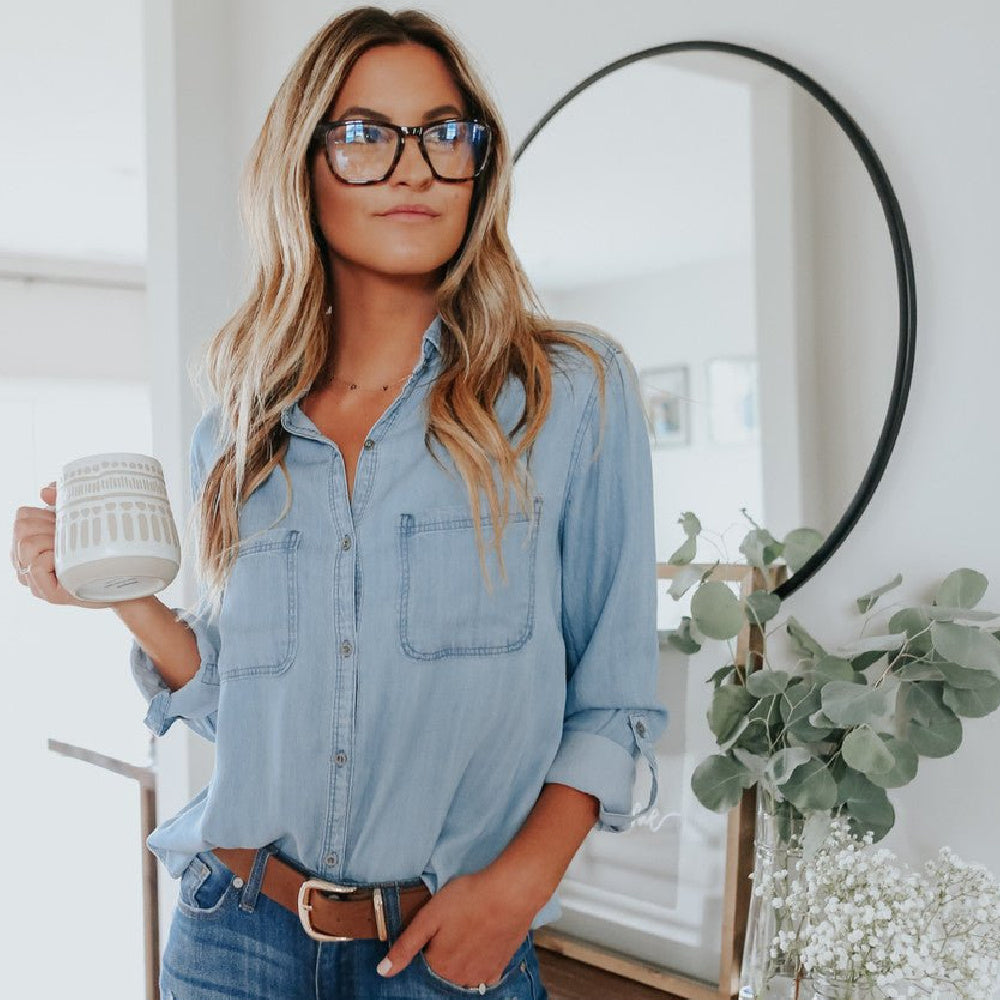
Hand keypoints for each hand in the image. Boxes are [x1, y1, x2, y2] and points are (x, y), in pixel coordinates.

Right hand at [10, 482, 117, 608]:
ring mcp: (35, 581)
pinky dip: (55, 559)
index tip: (67, 525)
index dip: (47, 514)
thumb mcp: (82, 518)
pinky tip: (70, 564)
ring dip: (55, 542)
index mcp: (28, 543)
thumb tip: (44, 491)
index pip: (22, 516)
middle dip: (52, 528)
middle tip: (72, 540)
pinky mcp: (49, 594)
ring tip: (73, 552)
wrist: (129, 576)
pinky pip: (37, 565)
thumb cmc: (101, 547)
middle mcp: (25, 562)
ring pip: (28, 545)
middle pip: (23, 528)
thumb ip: (63, 499)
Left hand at [376, 868, 534, 987]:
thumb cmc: (468, 898)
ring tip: (466, 931)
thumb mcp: (429, 916)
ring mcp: (481, 976)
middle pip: (442, 970)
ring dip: (460, 958)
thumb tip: (382, 972)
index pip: (422, 963)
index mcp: (439, 966)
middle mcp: (459, 978)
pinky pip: (482, 974)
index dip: (426, 943)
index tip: (435, 927)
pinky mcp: (499, 967)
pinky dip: (479, 962)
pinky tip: (481, 942)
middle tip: (453, 925)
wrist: (510, 893)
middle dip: (443, 952)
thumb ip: (405, 946)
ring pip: (462, 974)